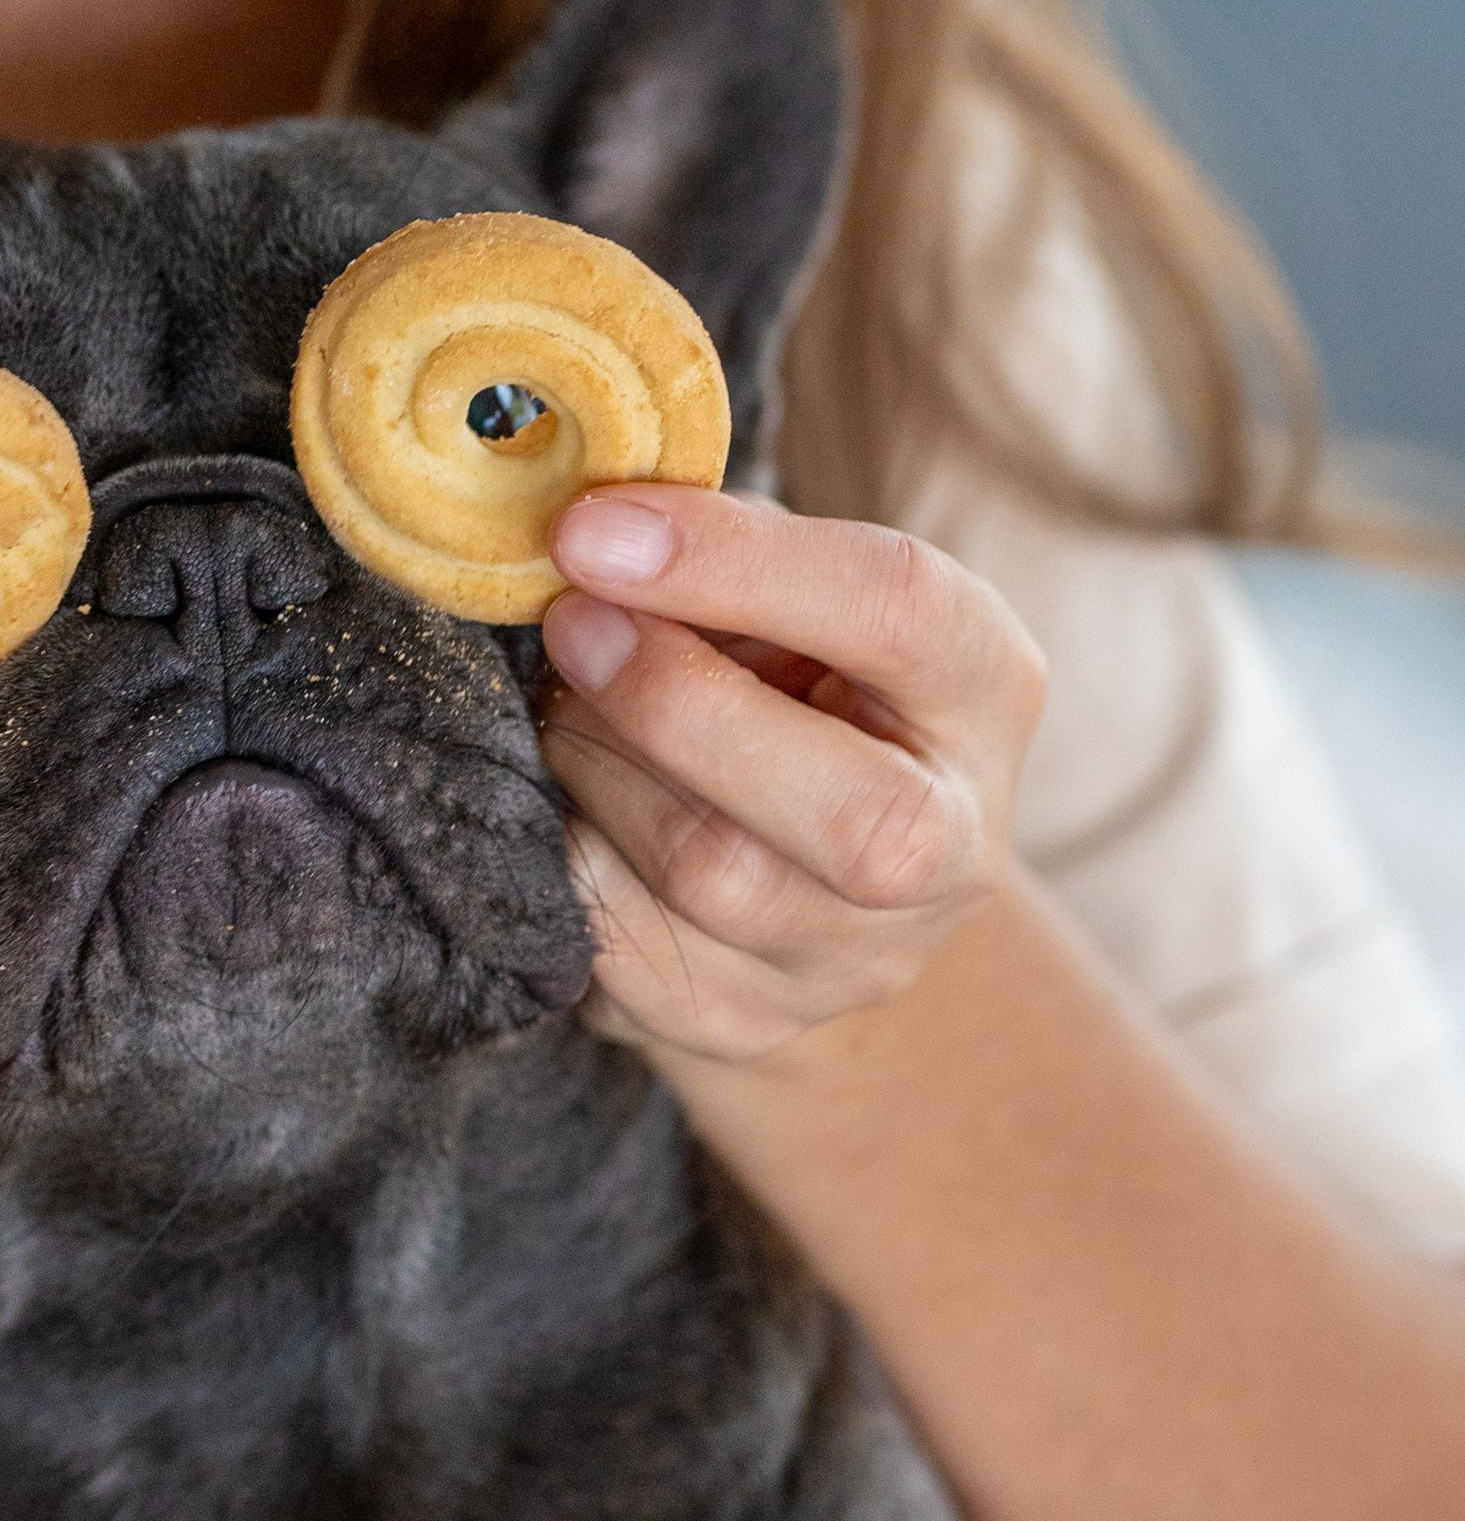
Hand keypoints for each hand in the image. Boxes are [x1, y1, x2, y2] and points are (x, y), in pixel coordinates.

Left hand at [538, 486, 1044, 1064]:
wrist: (798, 882)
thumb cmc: (783, 684)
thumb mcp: (788, 593)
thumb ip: (720, 544)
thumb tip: (592, 522)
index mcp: (986, 690)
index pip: (900, 611)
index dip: (733, 561)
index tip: (591, 530)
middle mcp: (952, 846)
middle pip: (849, 814)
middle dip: (673, 700)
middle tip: (568, 621)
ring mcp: (856, 960)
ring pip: (714, 881)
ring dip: (598, 770)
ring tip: (563, 705)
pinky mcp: (743, 1026)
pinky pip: (622, 947)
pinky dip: (564, 855)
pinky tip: (562, 800)